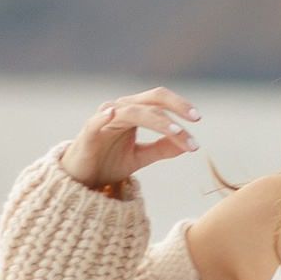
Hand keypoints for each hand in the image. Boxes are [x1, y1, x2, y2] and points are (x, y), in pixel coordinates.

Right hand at [60, 89, 199, 190]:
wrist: (82, 179)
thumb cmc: (109, 163)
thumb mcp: (140, 157)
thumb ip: (162, 149)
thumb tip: (187, 144)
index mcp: (134, 113)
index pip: (159, 103)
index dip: (179, 107)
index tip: (198, 120)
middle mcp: (120, 110)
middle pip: (150, 101)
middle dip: (175, 108)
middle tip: (195, 120)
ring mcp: (104, 118)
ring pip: (133, 112)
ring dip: (157, 122)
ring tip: (176, 133)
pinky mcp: (89, 131)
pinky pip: (98, 121)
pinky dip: (106, 116)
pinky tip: (115, 114)